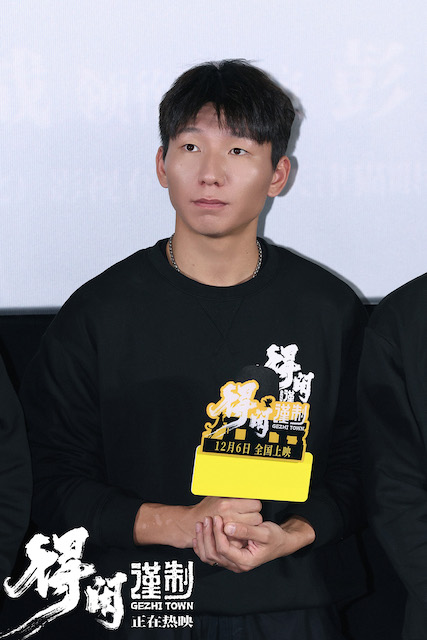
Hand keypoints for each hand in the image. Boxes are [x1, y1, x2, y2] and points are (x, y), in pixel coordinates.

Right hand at [133, 497, 261, 548]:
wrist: (192, 524)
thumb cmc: (206, 508)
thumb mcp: (218, 495)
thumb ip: (232, 492)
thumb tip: (247, 484)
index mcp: (228, 504)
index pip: (255, 504)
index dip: (254, 504)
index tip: (251, 505)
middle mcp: (229, 517)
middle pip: (256, 517)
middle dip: (254, 515)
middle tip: (248, 514)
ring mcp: (229, 531)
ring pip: (253, 529)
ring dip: (251, 526)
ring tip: (244, 522)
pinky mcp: (229, 541)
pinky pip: (245, 539)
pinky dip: (244, 536)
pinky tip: (240, 531)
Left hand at [193, 515, 314, 572]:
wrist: (280, 542)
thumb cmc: (275, 537)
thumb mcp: (264, 532)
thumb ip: (246, 530)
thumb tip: (228, 528)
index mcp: (245, 561)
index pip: (224, 549)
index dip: (218, 533)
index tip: (217, 518)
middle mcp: (237, 565)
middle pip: (214, 554)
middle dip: (207, 535)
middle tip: (206, 519)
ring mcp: (232, 563)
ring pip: (210, 556)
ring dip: (203, 540)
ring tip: (201, 523)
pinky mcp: (229, 557)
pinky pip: (211, 555)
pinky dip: (202, 546)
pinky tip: (198, 535)